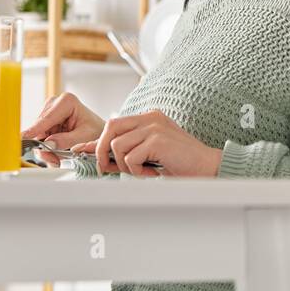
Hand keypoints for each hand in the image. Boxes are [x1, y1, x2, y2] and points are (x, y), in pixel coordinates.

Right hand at [22, 92, 105, 166]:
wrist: (98, 132)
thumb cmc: (96, 130)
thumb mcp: (85, 137)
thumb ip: (66, 140)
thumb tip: (49, 143)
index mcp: (67, 101)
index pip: (46, 119)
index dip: (34, 130)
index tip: (22, 138)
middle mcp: (54, 103)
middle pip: (39, 127)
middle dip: (44, 146)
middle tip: (54, 160)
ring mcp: (48, 112)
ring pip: (37, 134)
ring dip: (45, 149)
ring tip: (59, 157)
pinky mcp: (45, 121)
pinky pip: (39, 137)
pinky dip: (46, 147)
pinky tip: (56, 153)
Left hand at [71, 110, 222, 177]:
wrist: (207, 167)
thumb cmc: (180, 162)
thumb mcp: (149, 153)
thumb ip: (128, 150)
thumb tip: (100, 156)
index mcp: (148, 118)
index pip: (114, 124)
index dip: (96, 140)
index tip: (82, 151)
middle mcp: (150, 118)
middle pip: (110, 128)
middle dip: (103, 151)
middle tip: (108, 168)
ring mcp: (154, 127)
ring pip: (117, 145)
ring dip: (124, 165)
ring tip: (142, 171)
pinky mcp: (158, 140)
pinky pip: (130, 157)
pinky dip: (136, 170)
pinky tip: (151, 172)